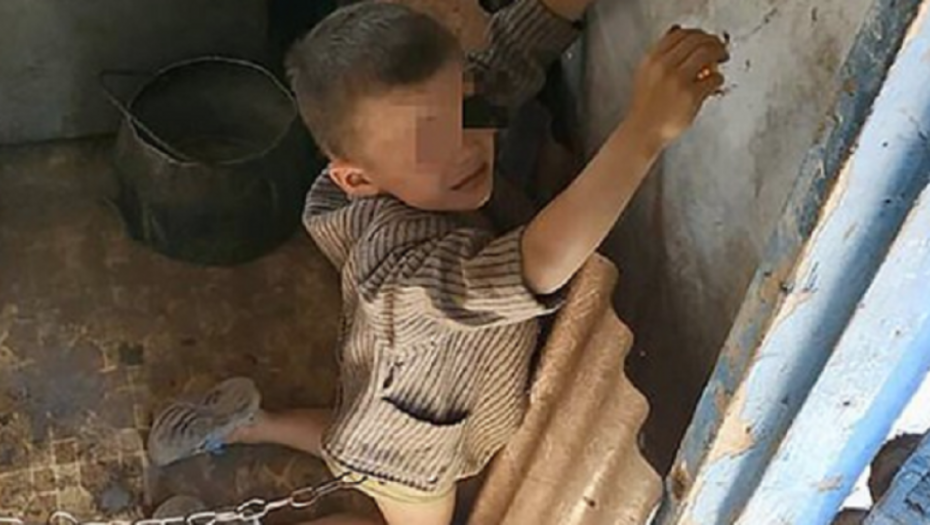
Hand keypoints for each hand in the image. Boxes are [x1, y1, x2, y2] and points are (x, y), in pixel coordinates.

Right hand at [627, 27, 728, 146]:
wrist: (643, 130)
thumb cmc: (646, 106)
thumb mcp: (646, 73)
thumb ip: (660, 55)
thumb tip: (679, 34)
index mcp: (652, 59)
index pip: (680, 34)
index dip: (697, 34)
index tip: (705, 39)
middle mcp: (664, 66)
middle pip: (696, 40)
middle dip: (713, 41)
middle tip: (719, 49)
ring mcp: (678, 81)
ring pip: (707, 53)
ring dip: (719, 53)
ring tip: (722, 59)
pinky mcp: (691, 96)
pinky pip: (714, 78)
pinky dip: (718, 78)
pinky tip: (715, 83)